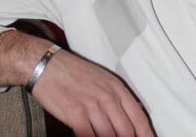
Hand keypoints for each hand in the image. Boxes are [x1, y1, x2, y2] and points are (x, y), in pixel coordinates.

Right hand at [33, 49, 153, 136]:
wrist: (49, 66)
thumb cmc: (75, 73)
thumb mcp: (103, 80)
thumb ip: (118, 97)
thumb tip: (133, 114)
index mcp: (117, 88)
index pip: (139, 117)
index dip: (146, 134)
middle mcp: (108, 96)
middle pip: (126, 131)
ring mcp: (92, 105)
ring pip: (109, 136)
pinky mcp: (75, 114)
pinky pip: (88, 136)